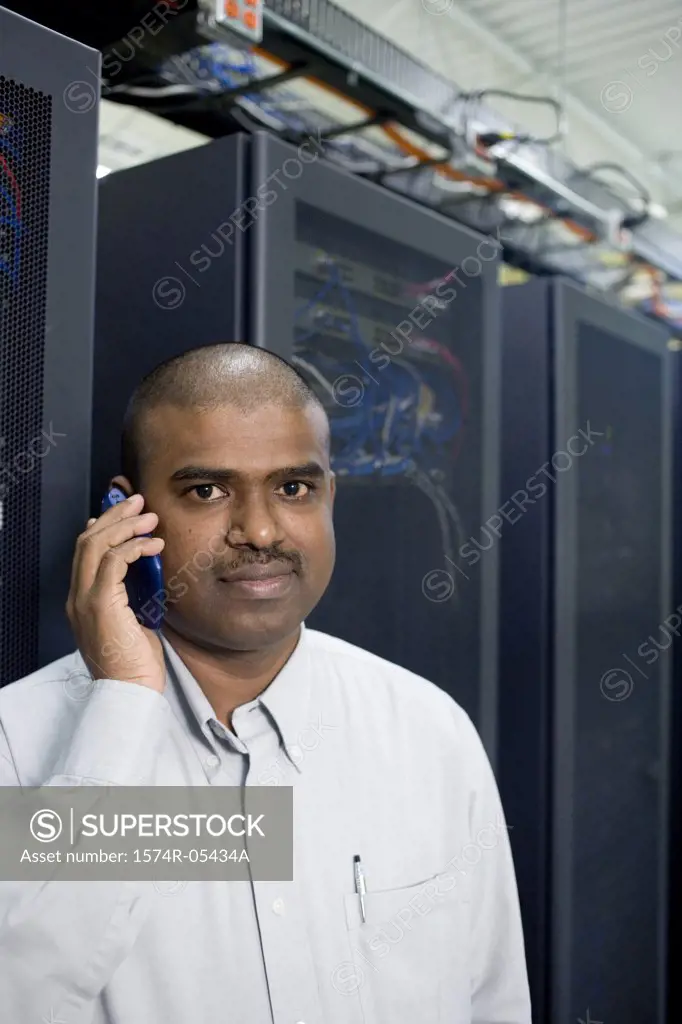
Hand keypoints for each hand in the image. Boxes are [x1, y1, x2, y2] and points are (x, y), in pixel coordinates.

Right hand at [66, 493, 166, 691]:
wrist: (130, 692)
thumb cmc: (137, 664)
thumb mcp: (134, 621)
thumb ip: (134, 595)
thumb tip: (148, 570)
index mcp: (83, 601)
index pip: (85, 553)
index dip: (103, 527)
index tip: (124, 513)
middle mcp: (78, 597)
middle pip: (86, 541)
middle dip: (113, 516)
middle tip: (138, 502)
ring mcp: (85, 600)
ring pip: (95, 545)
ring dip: (124, 526)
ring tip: (149, 517)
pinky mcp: (100, 605)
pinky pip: (112, 562)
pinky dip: (133, 547)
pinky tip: (153, 544)